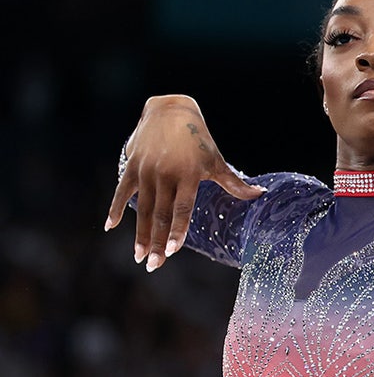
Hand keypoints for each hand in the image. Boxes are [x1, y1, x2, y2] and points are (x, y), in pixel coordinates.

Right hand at [103, 95, 264, 271]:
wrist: (170, 110)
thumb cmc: (198, 139)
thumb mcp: (216, 160)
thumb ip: (234, 183)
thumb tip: (260, 195)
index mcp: (189, 175)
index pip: (182, 209)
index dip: (178, 230)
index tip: (173, 251)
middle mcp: (166, 175)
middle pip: (161, 215)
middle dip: (157, 242)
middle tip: (153, 266)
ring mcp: (146, 171)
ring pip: (143, 209)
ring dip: (140, 234)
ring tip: (139, 256)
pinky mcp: (132, 166)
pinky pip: (122, 192)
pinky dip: (115, 209)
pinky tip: (110, 227)